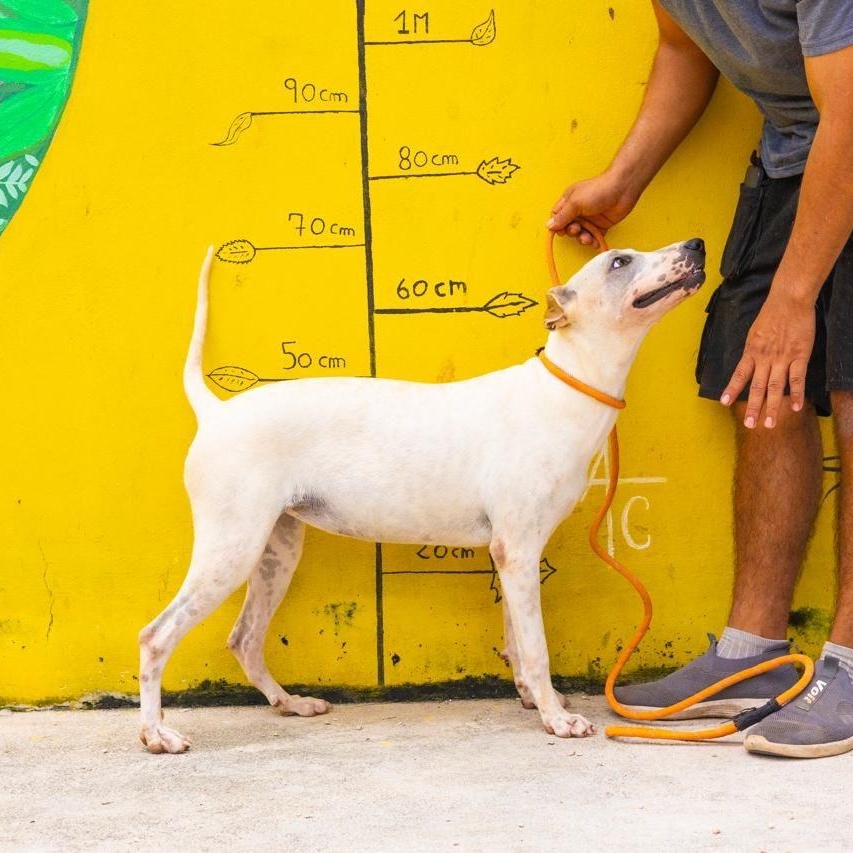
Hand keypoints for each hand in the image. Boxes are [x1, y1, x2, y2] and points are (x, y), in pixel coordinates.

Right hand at [547, 172, 637, 247]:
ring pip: (580, 234)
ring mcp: (590, 218)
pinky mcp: (601, 225)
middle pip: (568, 227)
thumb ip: (562, 216)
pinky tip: (595, 242)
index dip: (557, 225)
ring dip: (582, 239)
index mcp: (569, 201)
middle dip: (572, 232)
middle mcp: (578, 210)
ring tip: (588, 238)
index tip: (561, 230)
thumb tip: (549, 226)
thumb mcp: (575, 202)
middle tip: (577, 229)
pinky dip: (593, 241)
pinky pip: (593, 237)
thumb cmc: (598, 190)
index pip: (557, 216)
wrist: (623, 189)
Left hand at [720, 287, 815, 428]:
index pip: (739, 374)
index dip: (732, 389)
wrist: (789, 301)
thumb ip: (753, 350)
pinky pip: (797, 378)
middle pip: (757, 386)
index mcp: (751, 351)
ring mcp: (782, 358)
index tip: (724, 402)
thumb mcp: (754, 333)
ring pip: (775, 387)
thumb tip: (749, 364)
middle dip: (753, 407)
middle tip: (750, 424)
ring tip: (769, 424)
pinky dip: (796, 394)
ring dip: (772, 407)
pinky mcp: (799, 356)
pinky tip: (795, 407)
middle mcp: (764, 358)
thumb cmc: (771, 315)